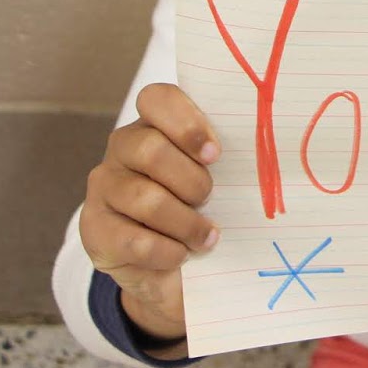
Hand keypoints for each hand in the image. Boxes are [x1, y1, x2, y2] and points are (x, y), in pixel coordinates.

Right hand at [78, 83, 220, 344]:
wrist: (175, 269)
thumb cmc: (206, 209)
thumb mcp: (221, 180)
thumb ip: (230, 158)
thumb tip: (273, 148)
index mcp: (156, 124)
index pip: (157, 98)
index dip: (186, 123)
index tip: (216, 154)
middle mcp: (123, 148)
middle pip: (148, 148)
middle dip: (191, 180)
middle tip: (210, 199)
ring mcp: (104, 188)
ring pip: (142, 197)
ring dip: (185, 222)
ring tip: (207, 237)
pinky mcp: (94, 230)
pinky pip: (132, 240)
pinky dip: (166, 251)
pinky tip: (181, 255)